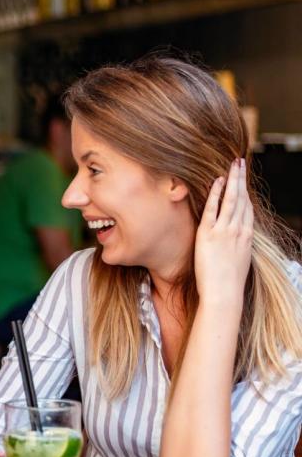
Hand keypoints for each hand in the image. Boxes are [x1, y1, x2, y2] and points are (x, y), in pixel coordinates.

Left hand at [194, 158, 253, 305]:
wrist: (224, 293)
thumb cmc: (228, 283)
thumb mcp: (238, 261)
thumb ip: (235, 248)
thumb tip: (231, 244)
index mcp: (247, 237)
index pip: (247, 209)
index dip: (245, 192)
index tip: (243, 180)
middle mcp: (239, 231)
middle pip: (243, 199)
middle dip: (242, 179)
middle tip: (240, 162)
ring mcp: (225, 231)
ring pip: (232, 199)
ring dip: (233, 180)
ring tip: (233, 164)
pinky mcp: (209, 234)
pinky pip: (214, 209)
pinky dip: (217, 194)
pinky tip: (217, 181)